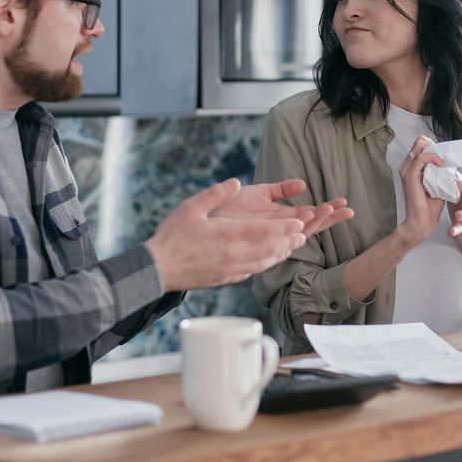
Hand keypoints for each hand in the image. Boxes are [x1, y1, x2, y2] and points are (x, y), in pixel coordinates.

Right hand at [145, 178, 307, 290]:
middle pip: (269, 249)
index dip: (283, 228)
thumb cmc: (172, 236)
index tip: (298, 222)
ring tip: (291, 247)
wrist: (158, 269)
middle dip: (288, 241)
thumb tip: (235, 182)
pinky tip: (269, 260)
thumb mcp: (191, 207)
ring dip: (280, 254)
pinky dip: (266, 264)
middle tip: (303, 234)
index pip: (263, 231)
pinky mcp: (226, 278)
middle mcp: (233, 255)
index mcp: (227, 235)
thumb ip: (216, 194)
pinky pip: (252, 272)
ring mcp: (230, 269)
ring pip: (263, 262)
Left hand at [210, 178, 353, 236]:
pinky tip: (306, 223)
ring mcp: (270, 235)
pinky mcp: (259, 239)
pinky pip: (279, 238)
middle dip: (329, 218)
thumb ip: (281, 189)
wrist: (208, 215)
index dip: (327, 210)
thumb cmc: (230, 207)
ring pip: (299, 232)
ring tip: (329, 210)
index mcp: (282, 218)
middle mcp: (279, 229)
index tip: (344, 202)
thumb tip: (303, 184)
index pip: (311, 215)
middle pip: (311, 226)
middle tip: (348, 210)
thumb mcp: (260, 192)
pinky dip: (291, 231)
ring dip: (314, 222)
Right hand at [397, 134, 444, 244]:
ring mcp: (407, 170)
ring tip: (444, 163)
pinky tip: (441, 165)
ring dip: (436, 152)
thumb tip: (450, 161)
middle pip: (421, 141)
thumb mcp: (437, 183)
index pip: (422, 144)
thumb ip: (439, 171)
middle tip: (445, 159)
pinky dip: (433, 158)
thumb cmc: (430, 205)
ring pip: (420, 145)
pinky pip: (421, 157)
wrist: (422, 221)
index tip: (445, 157)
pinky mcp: (410, 175)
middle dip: (436, 147)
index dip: (435, 147)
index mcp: (411, 167)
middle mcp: (406, 166)